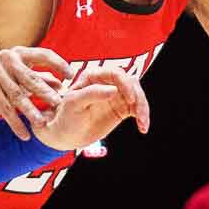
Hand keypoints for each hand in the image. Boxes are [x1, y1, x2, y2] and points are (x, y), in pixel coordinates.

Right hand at [0, 47, 74, 139]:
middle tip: (59, 104)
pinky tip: (24, 135)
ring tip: (42, 123)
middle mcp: (6, 58)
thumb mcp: (17, 83)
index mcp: (17, 54)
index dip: (59, 64)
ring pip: (18, 95)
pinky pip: (5, 109)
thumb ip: (37, 81)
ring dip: (32, 111)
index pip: (43, 54)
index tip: (72, 76)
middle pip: (31, 77)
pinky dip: (15, 123)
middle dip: (46, 92)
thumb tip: (61, 84)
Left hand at [34, 67, 148, 150]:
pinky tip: (143, 127)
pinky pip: (137, 109)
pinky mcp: (122, 108)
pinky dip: (143, 117)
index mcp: (93, 76)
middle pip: (131, 83)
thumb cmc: (65, 116)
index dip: (126, 84)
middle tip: (139, 114)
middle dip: (138, 97)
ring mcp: (116, 95)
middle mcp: (107, 83)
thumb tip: (113, 89)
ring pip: (137, 95)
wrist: (66, 134)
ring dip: (143, 108)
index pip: (115, 73)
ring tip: (143, 125)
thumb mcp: (73, 104)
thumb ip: (92, 93)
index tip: (130, 98)